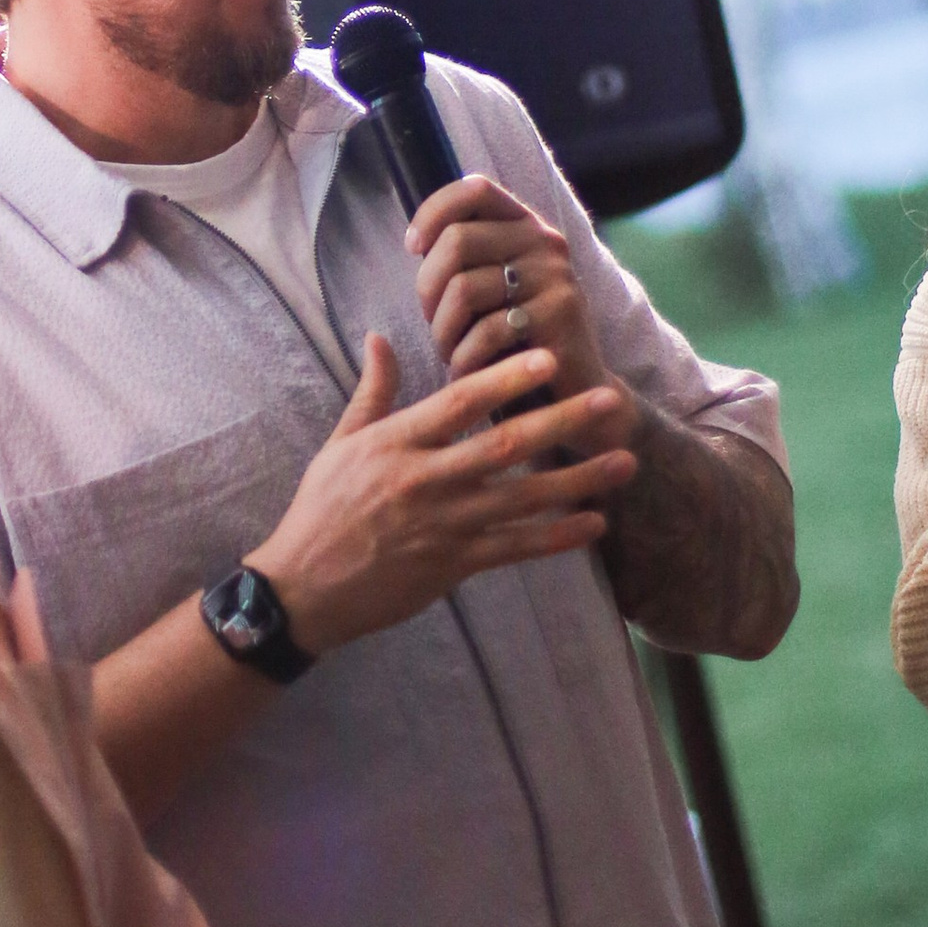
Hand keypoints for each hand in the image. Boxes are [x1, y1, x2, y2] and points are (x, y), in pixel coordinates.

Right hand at [253, 332, 638, 654]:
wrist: (304, 589)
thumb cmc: (322, 510)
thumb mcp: (340, 445)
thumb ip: (372, 392)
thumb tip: (378, 337)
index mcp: (396, 444)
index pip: (458, 402)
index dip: (504, 378)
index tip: (547, 357)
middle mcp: (424, 481)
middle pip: (504, 445)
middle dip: (562, 422)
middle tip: (610, 401)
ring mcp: (443, 526)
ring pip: (522, 498)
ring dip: (578, 479)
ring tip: (624, 462)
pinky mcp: (454, 565)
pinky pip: (516, 548)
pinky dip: (558, 537)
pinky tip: (595, 523)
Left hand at [407, 177, 606, 402]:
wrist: (576, 392)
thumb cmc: (519, 341)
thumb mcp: (496, 288)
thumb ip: (467, 258)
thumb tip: (417, 241)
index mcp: (526, 226)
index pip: (475, 190)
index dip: (433, 211)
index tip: (414, 248)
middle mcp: (545, 244)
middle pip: (457, 240)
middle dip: (427, 288)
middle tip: (433, 322)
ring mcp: (555, 279)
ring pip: (463, 288)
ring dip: (442, 330)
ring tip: (448, 352)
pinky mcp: (559, 320)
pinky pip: (486, 332)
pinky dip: (463, 359)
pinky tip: (465, 371)